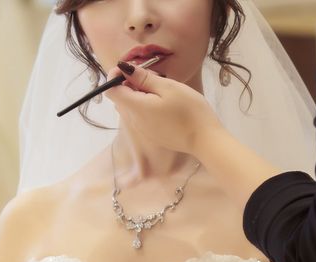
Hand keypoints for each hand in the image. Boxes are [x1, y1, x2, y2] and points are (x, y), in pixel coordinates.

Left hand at [106, 62, 223, 155]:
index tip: (131, 68)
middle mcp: (134, 121)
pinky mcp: (152, 134)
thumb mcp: (168, 87)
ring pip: (131, 107)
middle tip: (153, 77)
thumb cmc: (190, 111)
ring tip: (161, 90)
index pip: (111, 90)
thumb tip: (124, 69)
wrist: (205, 140)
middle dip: (130, 84)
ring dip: (139, 95)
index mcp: (136, 108)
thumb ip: (143, 78)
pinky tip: (165, 104)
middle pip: (121, 98)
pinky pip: (140, 117)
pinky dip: (146, 106)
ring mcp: (143, 130)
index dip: (115, 76)